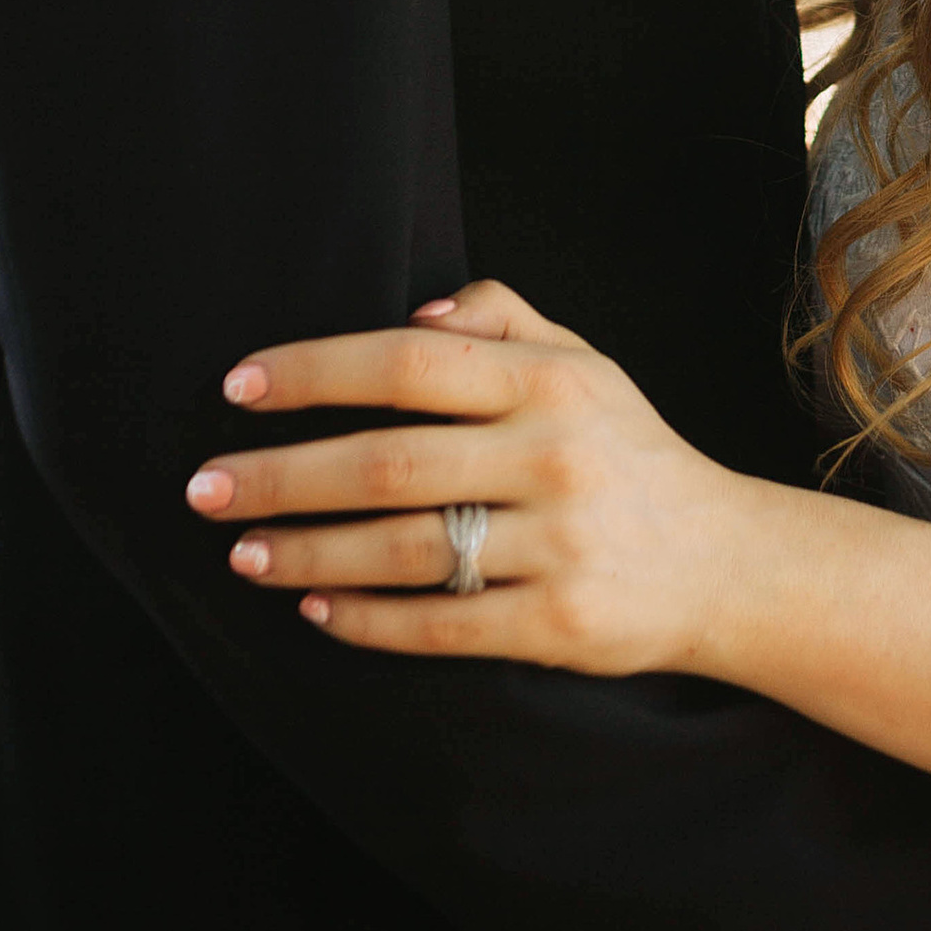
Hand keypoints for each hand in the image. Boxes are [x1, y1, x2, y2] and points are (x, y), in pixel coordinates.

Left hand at [183, 280, 747, 673]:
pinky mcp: (556, 625)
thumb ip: (504, 320)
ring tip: (241, 551)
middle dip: (283, 475)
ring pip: (403, 550)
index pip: (410, 362)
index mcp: (549, 383)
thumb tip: (415, 306)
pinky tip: (314, 606)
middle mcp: (553, 457)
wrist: (728, 562)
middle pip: (390, 462)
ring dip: (307, 551)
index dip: (317, 371)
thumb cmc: (632, 453)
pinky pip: (437, 624)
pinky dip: (365, 619)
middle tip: (202, 486)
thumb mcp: (587, 364)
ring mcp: (556, 545)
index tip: (239, 386)